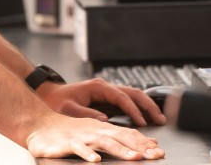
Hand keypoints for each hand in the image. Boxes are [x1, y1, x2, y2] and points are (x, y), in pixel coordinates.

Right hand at [26, 113, 164, 161]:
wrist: (40, 125)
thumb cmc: (68, 132)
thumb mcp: (95, 133)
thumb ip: (117, 138)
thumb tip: (143, 144)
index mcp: (104, 128)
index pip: (129, 134)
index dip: (145, 143)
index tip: (159, 151)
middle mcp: (97, 130)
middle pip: (123, 137)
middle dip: (141, 147)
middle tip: (156, 155)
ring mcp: (83, 136)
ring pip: (105, 142)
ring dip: (121, 150)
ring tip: (134, 158)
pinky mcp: (68, 142)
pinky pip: (79, 148)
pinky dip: (88, 154)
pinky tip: (96, 160)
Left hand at [36, 78, 165, 126]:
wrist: (49, 95)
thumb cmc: (56, 101)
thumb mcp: (68, 109)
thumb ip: (86, 114)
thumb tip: (105, 121)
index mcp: (99, 87)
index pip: (122, 97)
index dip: (133, 110)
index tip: (141, 122)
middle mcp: (106, 87)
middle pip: (134, 93)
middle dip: (149, 105)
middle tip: (161, 118)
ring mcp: (108, 92)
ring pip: (133, 96)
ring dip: (147, 106)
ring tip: (159, 118)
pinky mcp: (107, 99)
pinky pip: (127, 102)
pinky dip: (138, 109)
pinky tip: (145, 119)